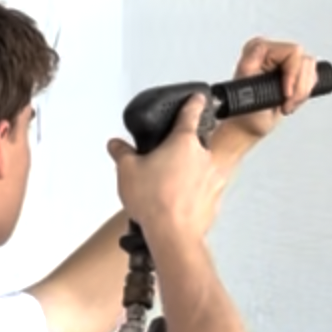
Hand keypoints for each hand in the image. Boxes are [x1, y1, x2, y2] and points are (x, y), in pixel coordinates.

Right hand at [108, 93, 226, 245]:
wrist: (174, 234)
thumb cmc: (154, 200)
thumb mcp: (127, 171)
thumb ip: (122, 153)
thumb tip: (116, 145)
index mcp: (184, 141)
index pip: (191, 113)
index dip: (194, 103)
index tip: (198, 97)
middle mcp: (203, 156)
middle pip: (192, 145)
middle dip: (177, 152)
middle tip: (160, 166)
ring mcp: (213, 178)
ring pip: (198, 169)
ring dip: (185, 174)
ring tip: (165, 189)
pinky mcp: (214, 199)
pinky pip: (202, 190)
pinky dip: (191, 194)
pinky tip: (175, 203)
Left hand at [215, 37, 317, 153]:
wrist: (250, 124)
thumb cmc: (245, 110)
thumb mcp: (245, 84)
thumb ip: (253, 64)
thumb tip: (261, 50)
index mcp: (260, 48)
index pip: (293, 51)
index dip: (293, 74)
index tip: (286, 93)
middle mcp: (274, 51)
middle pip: (305, 61)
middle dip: (298, 87)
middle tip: (286, 101)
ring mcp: (287, 62)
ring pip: (311, 71)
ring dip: (301, 93)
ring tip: (286, 104)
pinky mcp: (296, 73)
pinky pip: (313, 79)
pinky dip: (304, 95)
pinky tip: (291, 102)